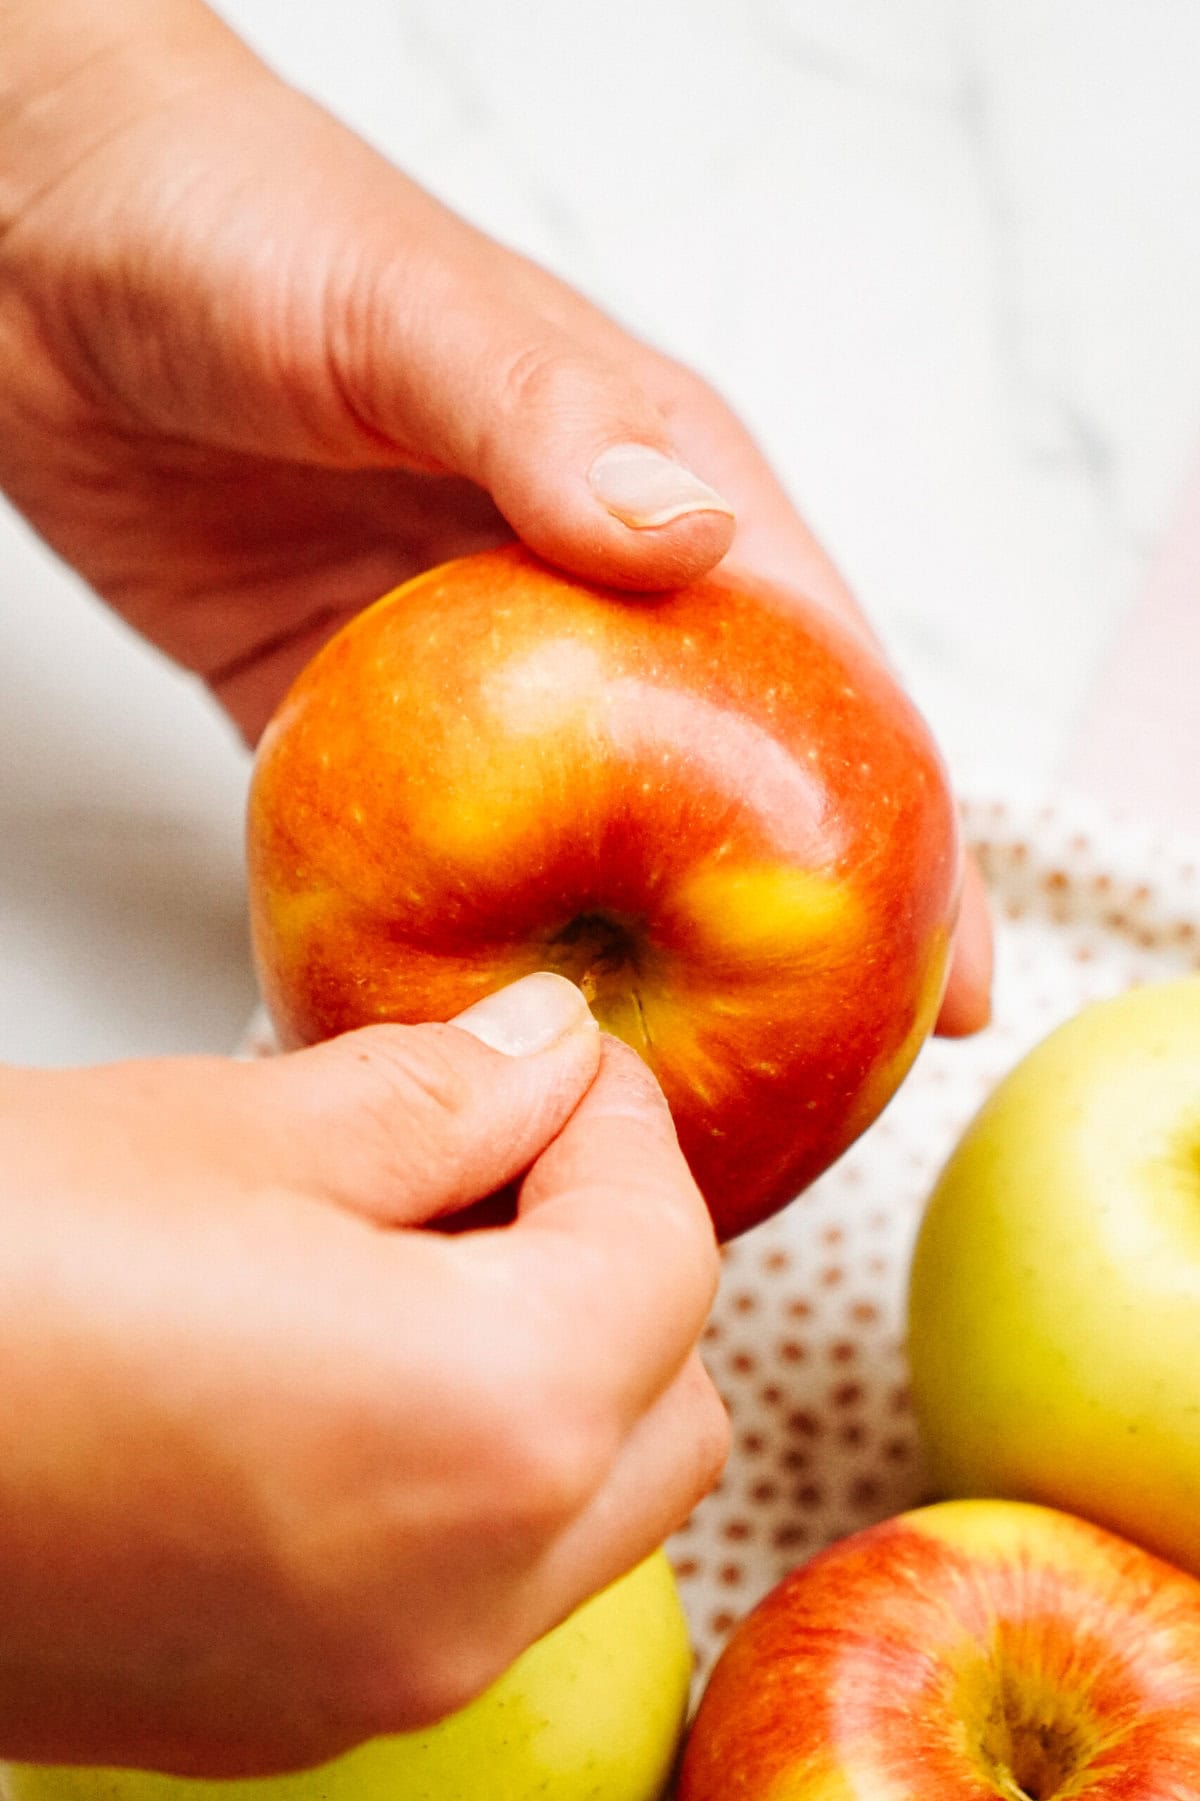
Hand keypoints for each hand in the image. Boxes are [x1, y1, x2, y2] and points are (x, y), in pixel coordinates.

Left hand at [0, 0, 989, 1029]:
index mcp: (654, 490)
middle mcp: (584, 598)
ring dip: (628, 976)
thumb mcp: (409, 310)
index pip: (821, 681)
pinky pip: (419, 858)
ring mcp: (473, 673)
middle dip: (789, 950)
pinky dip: (448, 946)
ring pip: (583, 851)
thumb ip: (546, 417)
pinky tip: (474, 1037)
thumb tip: (693, 543)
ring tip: (667, 1112)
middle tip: (830, 1101)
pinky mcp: (346, 716)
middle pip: (725, 796)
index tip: (945, 987)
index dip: (903, 839)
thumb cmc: (242, 232)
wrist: (46, 242)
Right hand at [0, 975, 726, 1775]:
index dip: (624, 1127)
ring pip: (593, 1511)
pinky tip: (349, 1366)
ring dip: (557, 1370)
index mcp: (486, 1424)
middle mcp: (466, 1597)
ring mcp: (378, 1682)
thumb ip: (444, 1094)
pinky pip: (475, 1587)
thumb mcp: (233, 1129)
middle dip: (617, 1259)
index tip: (559, 1061)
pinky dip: (471, 1470)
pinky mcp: (286, 1717)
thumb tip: (551, 1053)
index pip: (667, 1252)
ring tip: (419, 1254)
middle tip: (500, 1154)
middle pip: (669, 1403)